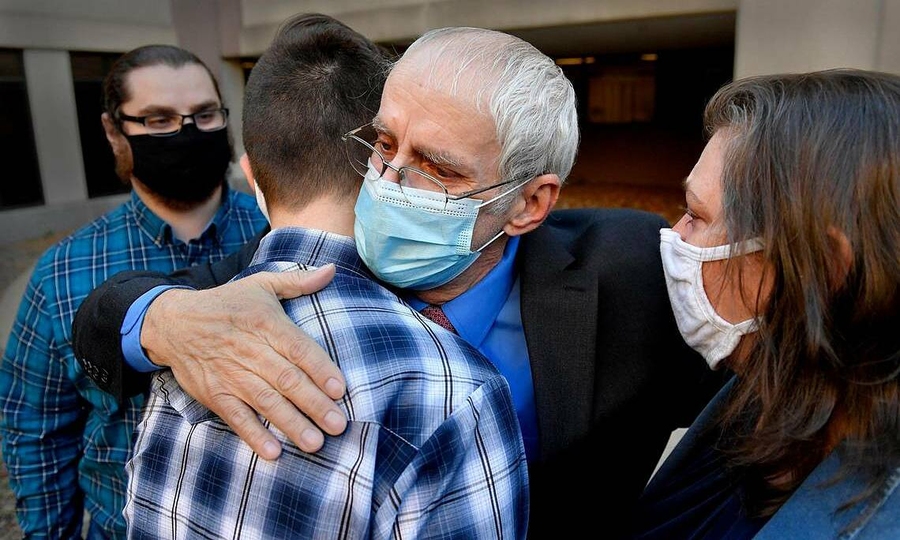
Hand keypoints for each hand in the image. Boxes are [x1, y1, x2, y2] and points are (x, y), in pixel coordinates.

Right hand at [141, 264, 346, 458]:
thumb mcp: (260, 285)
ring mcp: (231, 375)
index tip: (340, 388)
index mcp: (265, 324)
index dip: (320, 369)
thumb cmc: (227, 303)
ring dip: (291, 423)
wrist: (173, 322)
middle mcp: (250, 350)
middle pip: (286, 380)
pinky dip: (253, 434)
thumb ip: (298, 282)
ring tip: (315, 443)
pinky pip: (236, 417)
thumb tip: (332, 270)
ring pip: (266, 402)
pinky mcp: (215, 394)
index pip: (298, 349)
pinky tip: (272, 451)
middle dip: (314, 404)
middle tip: (338, 424)